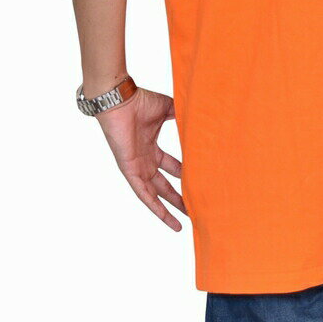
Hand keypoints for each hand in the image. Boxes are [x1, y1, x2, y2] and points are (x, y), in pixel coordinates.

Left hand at [95, 88, 185, 230]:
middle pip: (164, 185)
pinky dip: (153, 206)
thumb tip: (200, 116)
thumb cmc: (140, 102)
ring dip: (167, 208)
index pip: (171, 167)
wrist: (121, 101)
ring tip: (182, 222)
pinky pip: (142, 193)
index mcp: (152, 148)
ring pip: (154, 194)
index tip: (199, 182)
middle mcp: (145, 160)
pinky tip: (164, 218)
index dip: (184, 175)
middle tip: (193, 208)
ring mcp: (137, 167)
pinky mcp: (129, 170)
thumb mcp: (167, 109)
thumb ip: (181, 116)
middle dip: (178, 197)